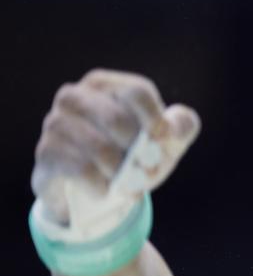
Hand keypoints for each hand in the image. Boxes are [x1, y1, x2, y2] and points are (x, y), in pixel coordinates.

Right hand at [31, 69, 200, 225]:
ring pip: (100, 149)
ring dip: (122, 173)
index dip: (156, 121)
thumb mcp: (166, 140)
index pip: (137, 92)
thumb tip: (173, 126)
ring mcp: (55, 123)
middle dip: (140, 152)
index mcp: (104, 85)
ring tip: (126, 182)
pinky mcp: (47, 153)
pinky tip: (105, 190)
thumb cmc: (133, 154)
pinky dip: (102, 185)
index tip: (163, 141)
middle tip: (146, 169)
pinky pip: (81, 170)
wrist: (96, 189)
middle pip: (117, 121)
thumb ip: (183, 125)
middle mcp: (74, 97)